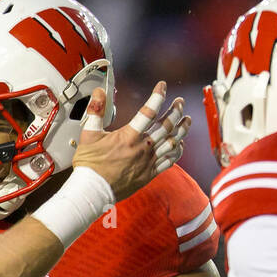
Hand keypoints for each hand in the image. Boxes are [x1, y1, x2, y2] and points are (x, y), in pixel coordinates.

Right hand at [72, 82, 190, 202]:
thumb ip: (96, 111)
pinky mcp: (149, 174)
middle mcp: (142, 148)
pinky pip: (170, 161)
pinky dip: (177, 151)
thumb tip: (99, 92)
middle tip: (180, 102)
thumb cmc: (89, 166)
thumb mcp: (88, 135)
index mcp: (128, 137)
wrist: (92, 191)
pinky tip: (179, 144)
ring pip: (172, 142)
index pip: (149, 111)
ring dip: (182, 129)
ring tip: (187, 119)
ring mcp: (148, 162)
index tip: (162, 86)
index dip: (158, 96)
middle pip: (167, 125)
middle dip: (176, 110)